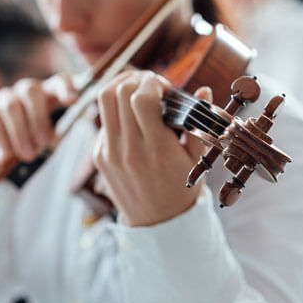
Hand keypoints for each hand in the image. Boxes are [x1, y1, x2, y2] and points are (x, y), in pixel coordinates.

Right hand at [0, 74, 77, 170]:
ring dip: (19, 133)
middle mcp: (28, 89)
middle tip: (44, 143)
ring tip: (28, 156)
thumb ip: (57, 134)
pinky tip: (4, 157)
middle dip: (38, 119)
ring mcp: (7, 96)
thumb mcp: (54, 137)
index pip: (60, 82)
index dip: (66, 88)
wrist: (11, 150)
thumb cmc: (40, 139)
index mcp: (51, 92)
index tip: (73, 100)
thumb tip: (53, 138)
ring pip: (10, 107)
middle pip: (31, 92)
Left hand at [92, 70, 212, 226]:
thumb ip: (199, 123)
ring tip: (138, 89)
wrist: (157, 224)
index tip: (166, 88)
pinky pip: (103, 120)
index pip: (141, 99)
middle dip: (138, 78)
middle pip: (118, 92)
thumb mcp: (197, 160)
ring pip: (103, 100)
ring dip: (121, 85)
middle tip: (153, 85)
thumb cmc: (181, 190)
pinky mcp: (99, 156)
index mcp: (157, 150)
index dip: (153, 83)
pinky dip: (116, 108)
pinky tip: (133, 116)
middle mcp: (128, 150)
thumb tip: (203, 89)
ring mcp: (109, 153)